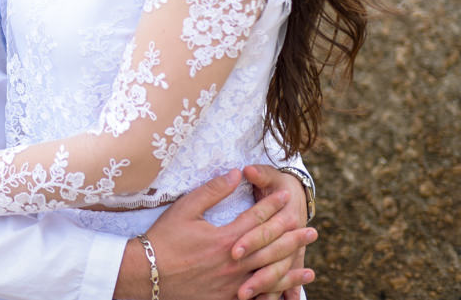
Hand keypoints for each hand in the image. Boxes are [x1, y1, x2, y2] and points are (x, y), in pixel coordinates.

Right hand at [117, 169, 315, 299]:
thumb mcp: (185, 209)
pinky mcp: (226, 297)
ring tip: (310, 267)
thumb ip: (212, 191)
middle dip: (292, 238)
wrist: (147, 273)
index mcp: (225, 238)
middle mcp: (234, 262)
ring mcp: (232, 283)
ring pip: (269, 275)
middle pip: (270, 248)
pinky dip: (273, 293)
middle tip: (312, 232)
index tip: (287, 197)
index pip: (256, 218)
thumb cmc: (164, 238)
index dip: (272, 206)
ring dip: (290, 269)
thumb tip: (235, 174)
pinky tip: (285, 293)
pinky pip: (256, 296)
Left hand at [234, 164, 314, 299]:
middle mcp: (288, 236)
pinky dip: (279, 292)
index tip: (231, 251)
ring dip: (268, 288)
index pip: (263, 229)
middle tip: (241, 291)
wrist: (295, 193)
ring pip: (280, 274)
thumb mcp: (269, 176)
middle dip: (258, 275)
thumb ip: (259, 174)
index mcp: (284, 214)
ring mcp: (291, 251)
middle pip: (272, 258)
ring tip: (251, 299)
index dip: (249, 240)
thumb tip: (246, 169)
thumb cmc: (277, 184)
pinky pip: (284, 280)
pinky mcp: (288, 260)